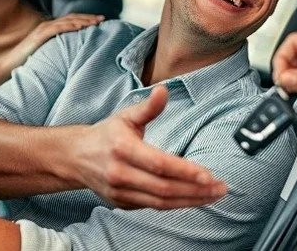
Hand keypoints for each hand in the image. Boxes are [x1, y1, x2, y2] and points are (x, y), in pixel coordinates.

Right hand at [0, 13, 103, 69]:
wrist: (10, 65)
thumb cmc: (28, 62)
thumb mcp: (48, 53)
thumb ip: (58, 49)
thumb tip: (73, 54)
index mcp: (49, 29)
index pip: (71, 21)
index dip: (85, 19)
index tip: (100, 21)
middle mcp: (47, 26)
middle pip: (72, 18)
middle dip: (88, 17)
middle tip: (103, 19)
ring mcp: (42, 30)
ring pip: (67, 21)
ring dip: (82, 20)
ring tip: (96, 22)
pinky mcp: (39, 35)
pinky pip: (57, 28)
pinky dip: (70, 26)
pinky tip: (80, 27)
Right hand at [73, 86, 226, 208]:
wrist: (75, 157)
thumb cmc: (106, 134)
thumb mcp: (126, 117)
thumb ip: (149, 108)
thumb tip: (164, 90)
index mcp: (121, 148)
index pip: (159, 164)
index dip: (185, 171)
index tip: (209, 175)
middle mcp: (119, 172)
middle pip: (163, 187)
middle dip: (196, 190)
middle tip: (221, 187)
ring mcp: (119, 191)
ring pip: (160, 202)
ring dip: (190, 201)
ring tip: (213, 195)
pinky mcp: (121, 203)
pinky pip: (153, 206)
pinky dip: (176, 204)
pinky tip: (193, 198)